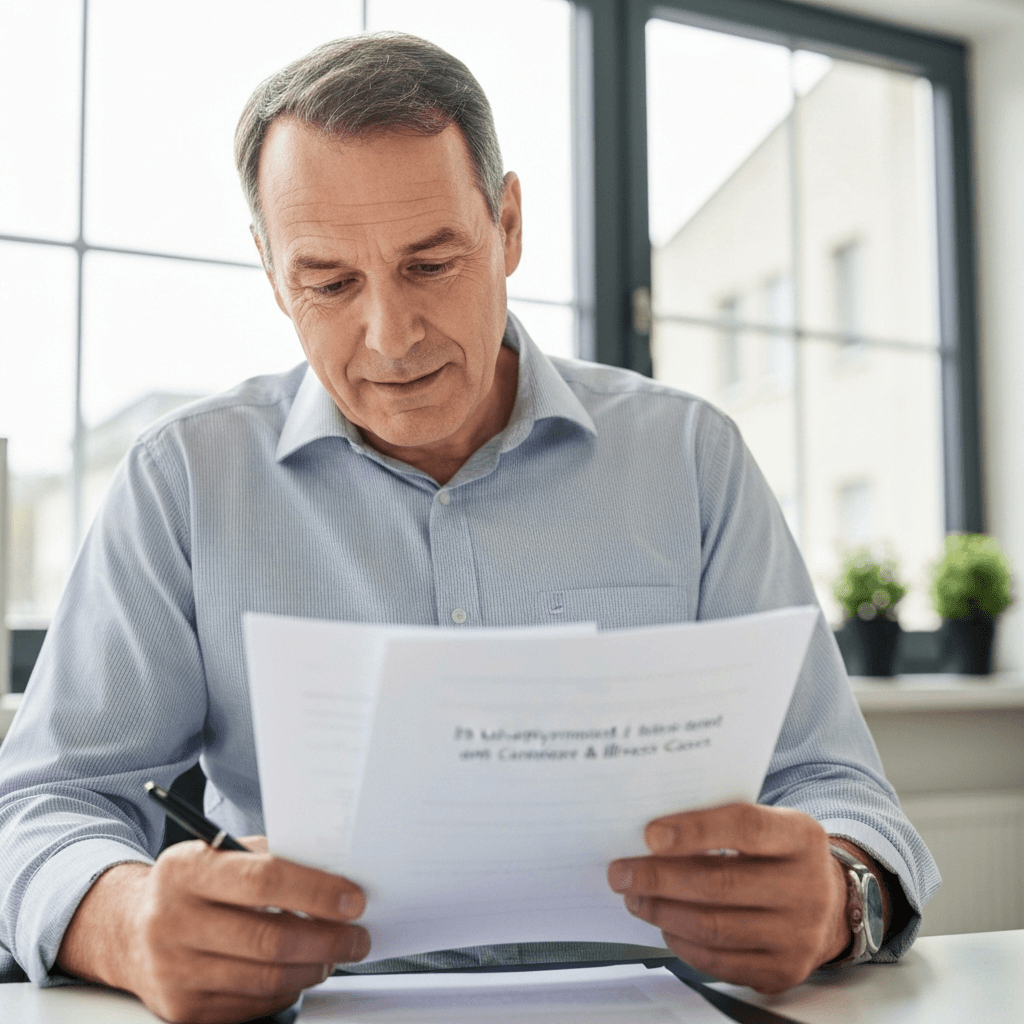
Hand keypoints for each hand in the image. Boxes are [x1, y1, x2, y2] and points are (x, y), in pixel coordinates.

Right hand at [57, 836, 368, 1023]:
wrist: (131, 930)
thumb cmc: (192, 885)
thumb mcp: (219, 853)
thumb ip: (270, 856)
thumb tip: (334, 871)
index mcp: (185, 870)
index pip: (262, 880)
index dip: (315, 891)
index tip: (353, 899)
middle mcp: (173, 921)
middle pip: (269, 939)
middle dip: (327, 939)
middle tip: (357, 936)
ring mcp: (175, 972)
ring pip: (265, 979)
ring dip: (314, 967)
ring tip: (335, 953)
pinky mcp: (183, 1011)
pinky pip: (252, 1005)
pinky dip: (287, 990)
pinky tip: (300, 971)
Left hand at [607, 804, 852, 993]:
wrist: (828, 905)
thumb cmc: (779, 855)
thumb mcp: (768, 825)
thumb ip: (721, 823)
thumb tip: (652, 835)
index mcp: (802, 837)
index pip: (745, 827)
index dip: (695, 830)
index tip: (649, 834)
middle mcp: (807, 887)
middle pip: (721, 883)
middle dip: (659, 878)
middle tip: (621, 872)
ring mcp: (799, 935)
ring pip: (714, 927)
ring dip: (662, 912)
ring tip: (634, 897)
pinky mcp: (783, 971)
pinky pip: (719, 962)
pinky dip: (682, 943)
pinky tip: (664, 924)